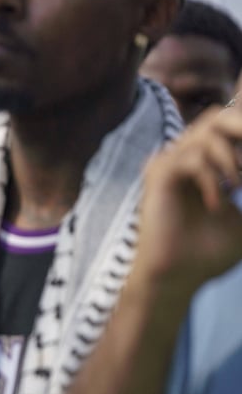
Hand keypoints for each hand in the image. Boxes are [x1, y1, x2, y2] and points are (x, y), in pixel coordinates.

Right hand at [133, 105, 241, 298]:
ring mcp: (170, 163)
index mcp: (207, 164)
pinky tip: (215, 202)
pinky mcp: (159, 174)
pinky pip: (193, 158)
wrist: (179, 277)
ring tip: (238, 187)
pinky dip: (213, 178)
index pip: (230, 127)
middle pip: (218, 116)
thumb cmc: (208, 253)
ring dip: (233, 159)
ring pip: (208, 131)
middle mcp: (185, 157)